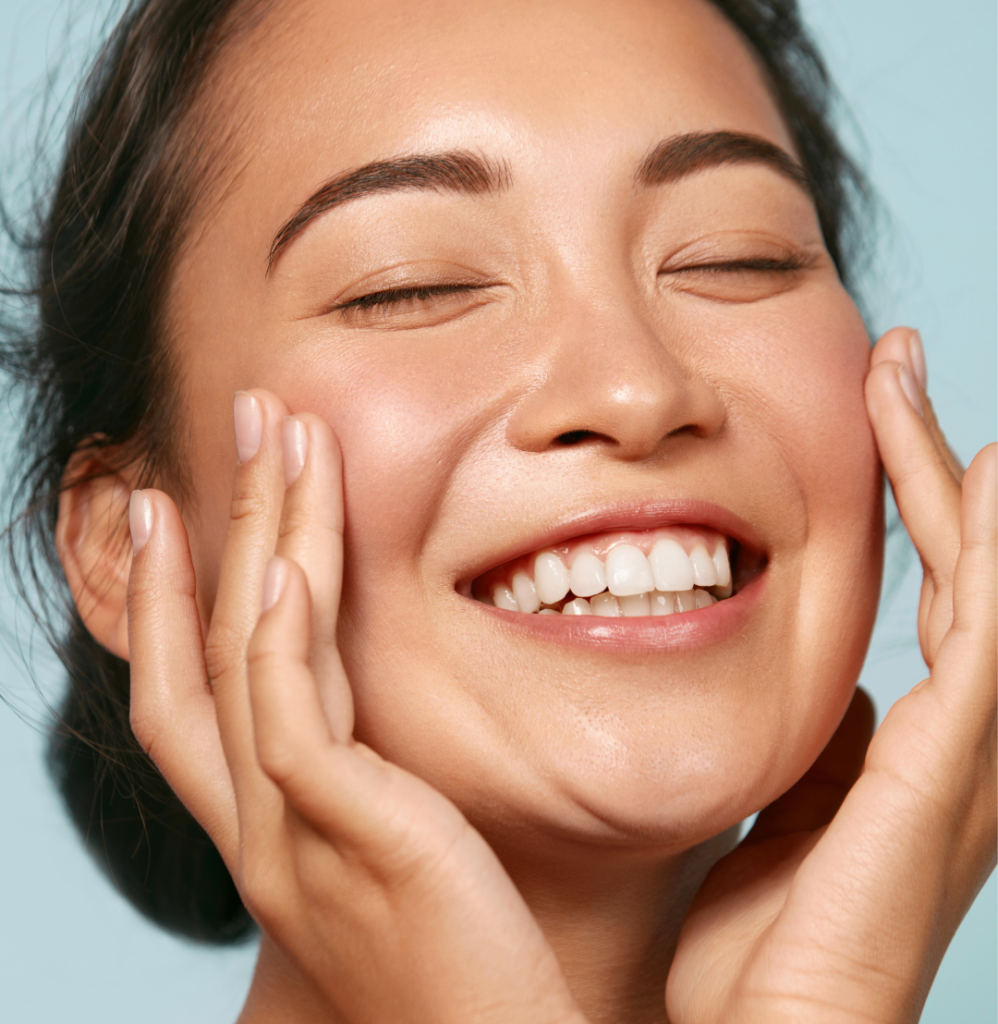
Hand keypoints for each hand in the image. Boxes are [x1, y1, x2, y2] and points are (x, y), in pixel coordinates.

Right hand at [126, 390, 583, 1023]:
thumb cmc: (469, 960)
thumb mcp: (402, 852)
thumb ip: (379, 783)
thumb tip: (397, 718)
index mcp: (271, 826)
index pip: (191, 694)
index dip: (171, 598)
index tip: (181, 509)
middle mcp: (258, 828)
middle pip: (209, 649)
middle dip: (220, 526)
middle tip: (244, 423)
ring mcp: (289, 836)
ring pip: (246, 658)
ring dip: (261, 536)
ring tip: (278, 436)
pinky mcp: (345, 840)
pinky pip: (291, 719)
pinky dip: (280, 635)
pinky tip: (290, 561)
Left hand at [666, 327, 996, 1022]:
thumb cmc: (764, 948)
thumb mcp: (783, 820)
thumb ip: (820, 756)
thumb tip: (844, 691)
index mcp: (908, 741)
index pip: (920, 590)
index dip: (900, 500)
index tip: (864, 417)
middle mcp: (952, 735)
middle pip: (952, 560)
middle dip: (925, 456)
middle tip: (891, 359)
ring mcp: (963, 751)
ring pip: (978, 573)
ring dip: (943, 470)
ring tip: (906, 374)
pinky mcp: (949, 769)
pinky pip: (982, 630)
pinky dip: (989, 542)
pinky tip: (987, 465)